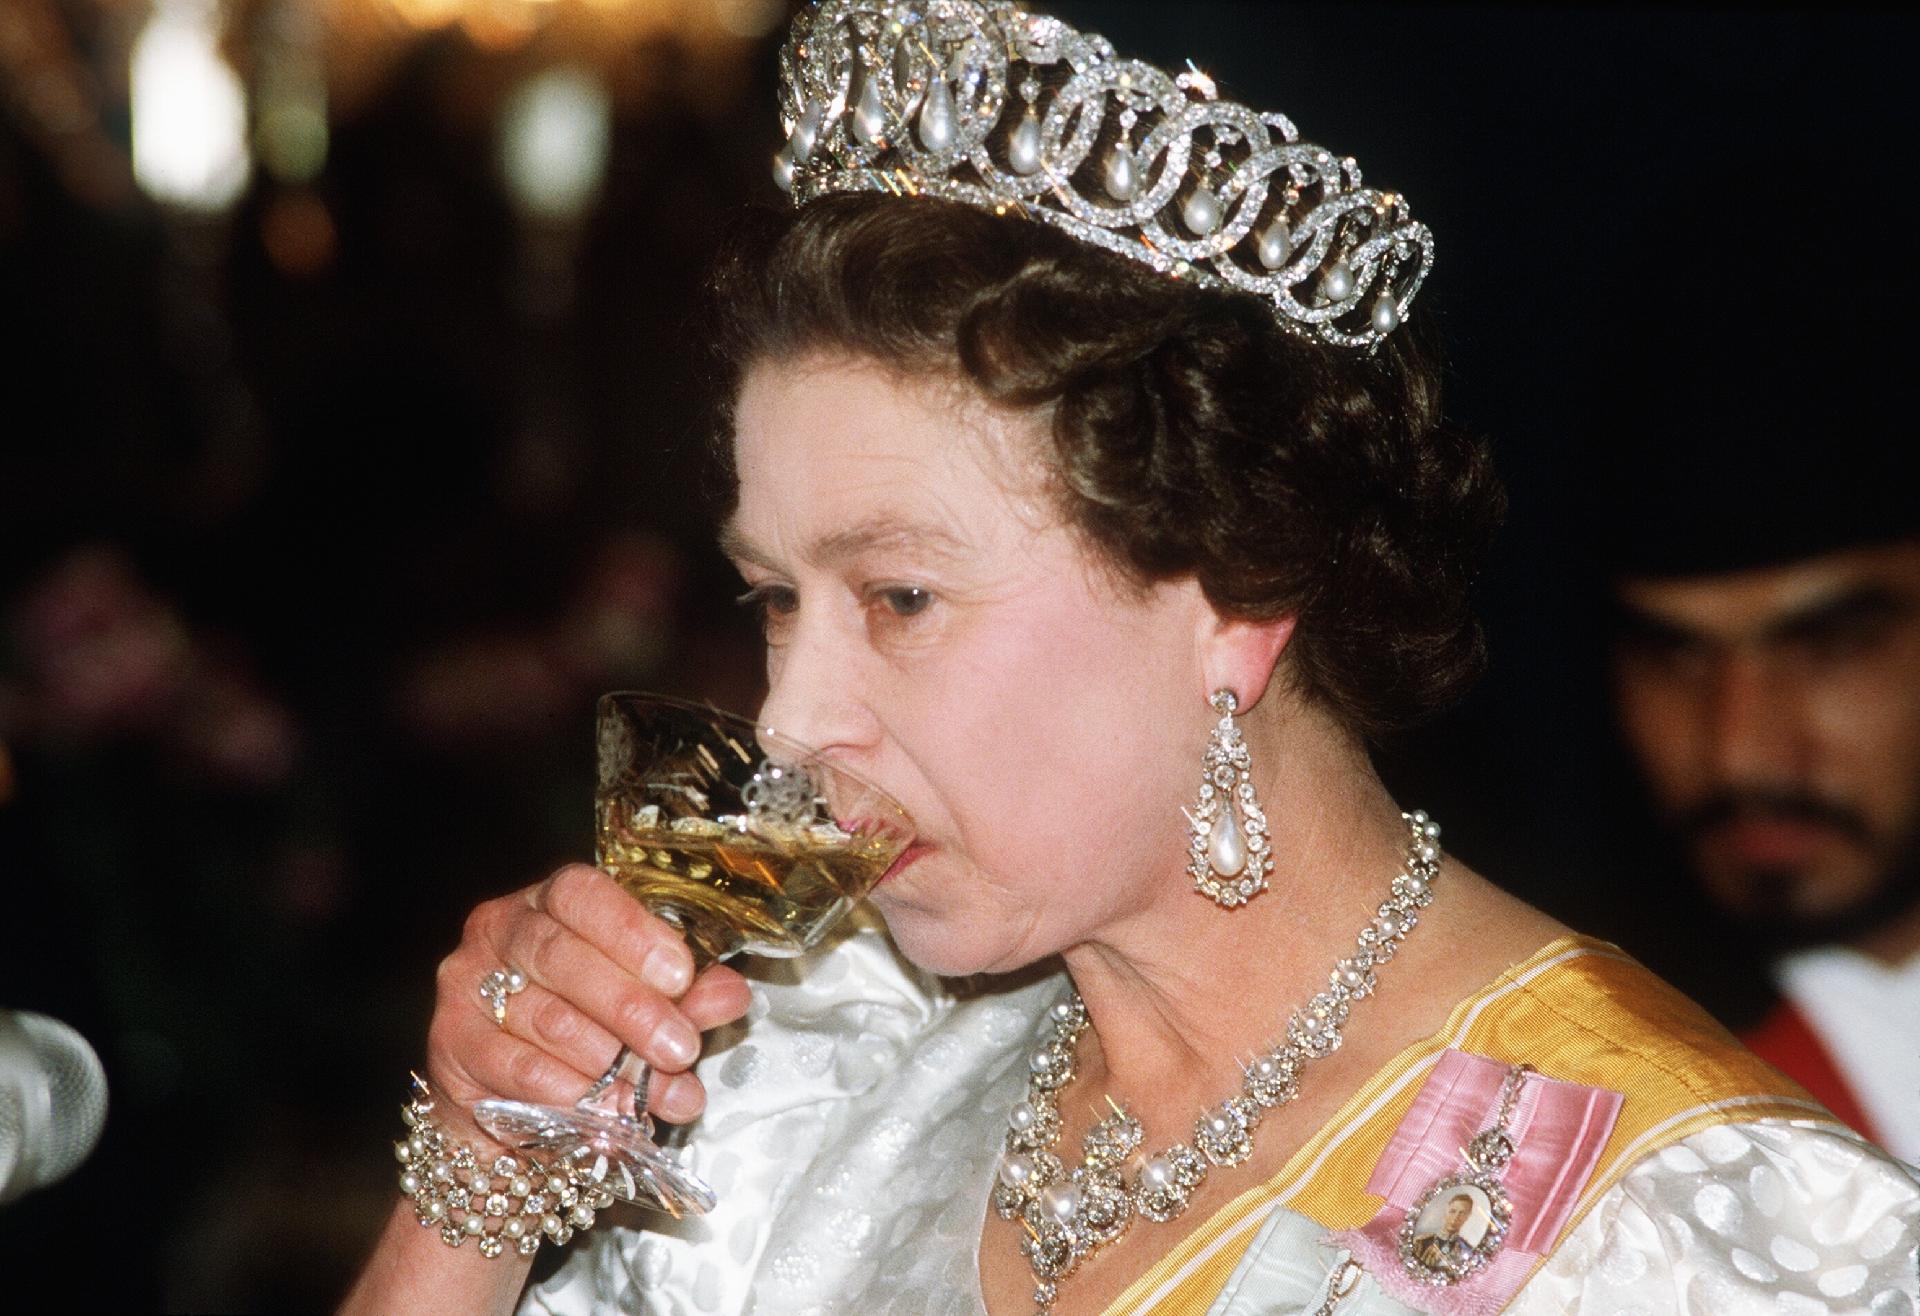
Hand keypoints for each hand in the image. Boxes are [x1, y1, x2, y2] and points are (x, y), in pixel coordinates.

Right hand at [425, 864, 752, 1150]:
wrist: (505, 1095)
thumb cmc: (583, 1026)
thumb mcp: (643, 1001)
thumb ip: (685, 994)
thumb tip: (732, 994)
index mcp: (548, 900)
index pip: (581, 894)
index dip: (631, 931)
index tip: (680, 975)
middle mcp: (499, 931)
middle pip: (565, 958)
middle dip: (633, 1008)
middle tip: (683, 1049)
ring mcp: (467, 986)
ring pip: (547, 1020)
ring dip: (613, 1065)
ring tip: (663, 1094)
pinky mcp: (452, 1045)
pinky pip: (520, 1070)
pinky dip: (573, 1096)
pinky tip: (610, 1114)